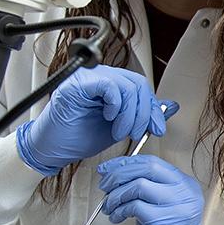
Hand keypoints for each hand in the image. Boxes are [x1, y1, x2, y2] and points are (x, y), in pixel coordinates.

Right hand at [16, 66, 171, 174]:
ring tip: (121, 131)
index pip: (141, 86)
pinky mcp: (77, 83)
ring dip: (129, 113)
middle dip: (144, 112)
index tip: (156, 128)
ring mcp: (87, 76)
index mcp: (110, 83)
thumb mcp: (120, 126)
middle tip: (137, 132)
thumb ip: (142, 114)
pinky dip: (115, 104)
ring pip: (126, 85)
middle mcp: (99, 75)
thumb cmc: (80, 136)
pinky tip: (108, 117)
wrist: (54, 148)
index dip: (152, 108)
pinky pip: (108, 85)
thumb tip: (170, 107)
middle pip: (137, 84)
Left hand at [98, 155, 203, 224]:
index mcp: (185, 184)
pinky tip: (116, 217)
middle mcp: (185, 192)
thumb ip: (148, 186)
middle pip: (147, 169)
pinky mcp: (165, 222)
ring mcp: (178, 207)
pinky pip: (134, 207)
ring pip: (138, 186)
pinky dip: (119, 210)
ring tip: (109, 206)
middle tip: (104, 185)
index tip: (107, 168)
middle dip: (118, 174)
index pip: (153, 163)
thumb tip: (116, 173)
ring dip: (116, 196)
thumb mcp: (162, 204)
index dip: (126, 163)